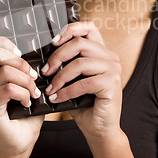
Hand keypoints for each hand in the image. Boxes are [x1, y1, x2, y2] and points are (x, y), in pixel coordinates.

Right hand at [0, 36, 43, 157]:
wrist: (22, 140)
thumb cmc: (26, 112)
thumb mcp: (28, 84)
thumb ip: (26, 68)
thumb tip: (42, 54)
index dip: (3, 42)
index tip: (19, 53)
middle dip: (21, 63)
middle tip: (33, 78)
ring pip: (4, 72)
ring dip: (26, 81)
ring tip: (33, 93)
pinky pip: (7, 89)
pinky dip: (23, 94)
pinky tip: (27, 102)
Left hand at [41, 21, 122, 139]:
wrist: (100, 129)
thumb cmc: (85, 104)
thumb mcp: (73, 79)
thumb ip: (66, 64)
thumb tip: (43, 56)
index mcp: (102, 52)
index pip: (89, 27)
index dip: (70, 30)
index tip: (53, 42)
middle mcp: (111, 57)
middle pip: (80, 44)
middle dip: (57, 57)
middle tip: (45, 72)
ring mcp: (113, 70)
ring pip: (80, 63)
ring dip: (60, 77)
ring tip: (49, 89)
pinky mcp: (112, 84)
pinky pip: (83, 83)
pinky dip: (66, 91)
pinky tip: (57, 98)